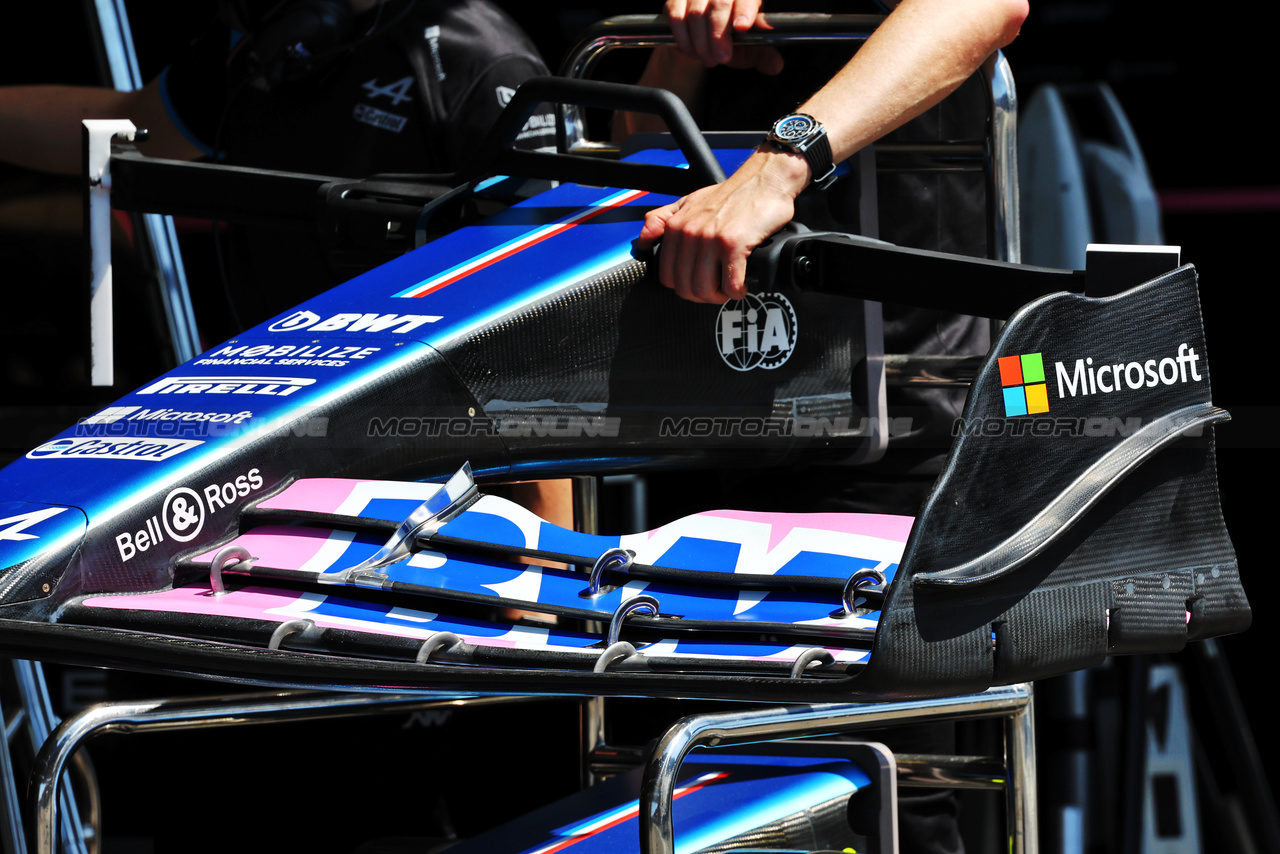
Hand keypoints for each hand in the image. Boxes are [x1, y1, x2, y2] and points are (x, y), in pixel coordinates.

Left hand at [635, 147, 809, 302]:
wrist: (765, 179)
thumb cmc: (732, 194)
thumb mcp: (689, 201)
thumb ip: (661, 220)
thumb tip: (642, 241)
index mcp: (675, 226)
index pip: (667, 276)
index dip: (684, 287)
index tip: (699, 284)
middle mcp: (689, 232)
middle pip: (686, 288)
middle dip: (703, 296)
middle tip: (717, 290)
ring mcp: (710, 238)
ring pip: (705, 289)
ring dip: (720, 296)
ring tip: (730, 287)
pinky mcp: (733, 244)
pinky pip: (730, 284)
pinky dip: (737, 291)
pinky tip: (743, 284)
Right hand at [665, 0, 775, 67]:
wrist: (700, 37)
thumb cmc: (727, 39)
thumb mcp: (747, 49)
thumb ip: (761, 55)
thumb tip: (775, 65)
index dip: (744, 10)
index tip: (741, 27)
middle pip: (720, 4)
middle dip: (718, 36)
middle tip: (721, 58)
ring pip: (697, 13)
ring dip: (701, 43)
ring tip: (708, 59)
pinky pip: (677, 17)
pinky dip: (684, 39)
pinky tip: (692, 51)